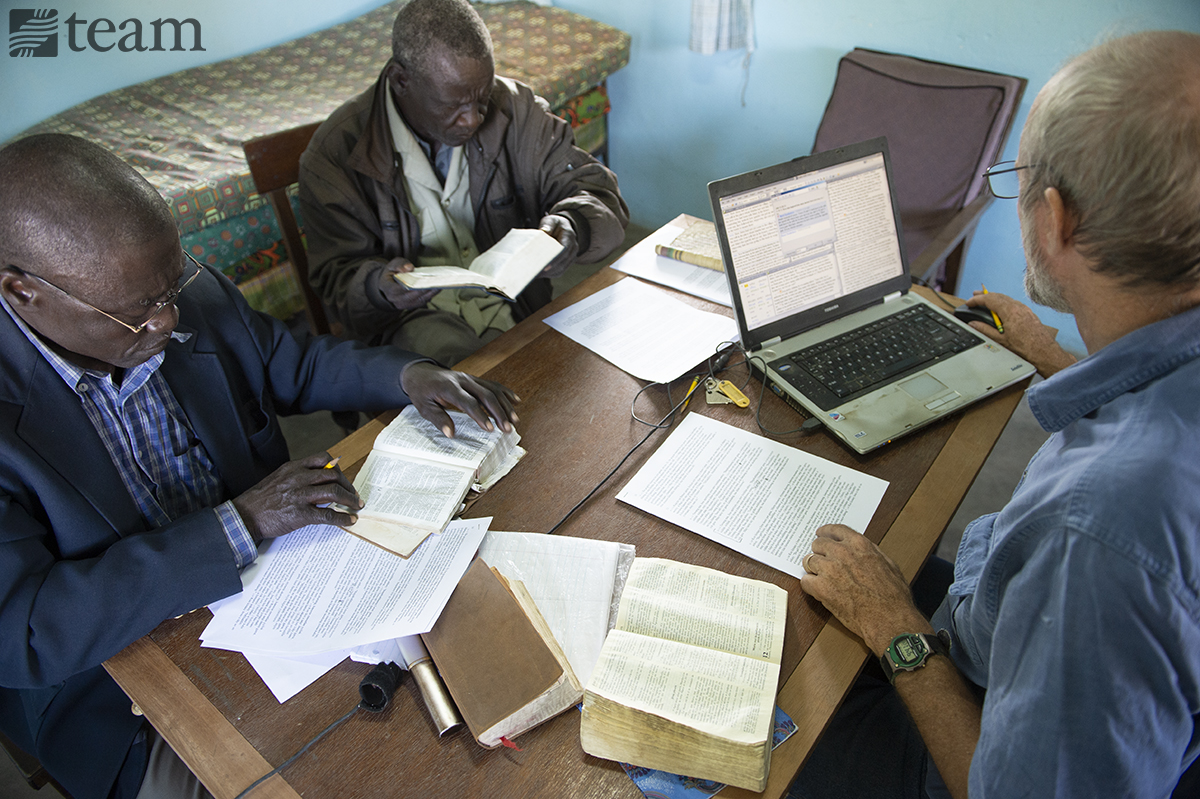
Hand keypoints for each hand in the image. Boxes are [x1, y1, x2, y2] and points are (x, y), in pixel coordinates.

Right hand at [231, 453, 362, 541]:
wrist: (244, 515)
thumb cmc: (260, 499)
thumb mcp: (279, 478)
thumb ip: (297, 476)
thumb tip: (318, 480)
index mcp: (293, 467)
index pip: (323, 458)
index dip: (338, 467)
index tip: (343, 477)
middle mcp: (299, 478)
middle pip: (333, 475)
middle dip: (348, 485)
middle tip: (353, 495)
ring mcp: (300, 495)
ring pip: (334, 492)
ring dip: (349, 499)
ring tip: (355, 506)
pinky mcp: (300, 514)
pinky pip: (328, 515)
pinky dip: (342, 518)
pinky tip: (349, 521)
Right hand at [379, 257, 439, 309]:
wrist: (389, 284)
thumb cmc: (392, 273)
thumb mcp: (392, 265)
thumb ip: (400, 264)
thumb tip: (410, 268)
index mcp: (388, 287)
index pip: (398, 289)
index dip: (410, 286)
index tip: (422, 281)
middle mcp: (395, 299)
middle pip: (412, 295)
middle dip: (425, 288)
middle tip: (438, 281)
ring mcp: (403, 304)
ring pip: (419, 300)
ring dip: (430, 292)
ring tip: (441, 284)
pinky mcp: (411, 306)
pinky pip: (422, 301)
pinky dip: (430, 295)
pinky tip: (438, 287)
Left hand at [400, 361, 519, 436]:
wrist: (420, 373)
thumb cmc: (421, 392)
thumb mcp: (424, 408)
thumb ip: (438, 419)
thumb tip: (451, 434)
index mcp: (449, 387)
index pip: (469, 402)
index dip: (480, 416)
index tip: (490, 429)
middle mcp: (462, 380)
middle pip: (486, 395)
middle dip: (499, 413)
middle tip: (507, 428)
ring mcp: (470, 378)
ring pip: (492, 389)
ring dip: (505, 405)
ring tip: (515, 420)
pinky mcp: (474, 379)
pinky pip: (492, 384)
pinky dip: (505, 393)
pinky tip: (515, 401)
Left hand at [537, 213, 578, 277]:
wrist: (563, 228)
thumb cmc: (555, 224)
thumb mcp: (551, 220)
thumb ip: (548, 225)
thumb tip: (544, 231)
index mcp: (569, 236)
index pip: (564, 250)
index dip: (555, 259)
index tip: (545, 266)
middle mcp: (573, 248)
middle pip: (562, 262)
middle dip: (549, 269)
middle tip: (535, 272)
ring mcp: (571, 256)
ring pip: (561, 269)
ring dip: (548, 273)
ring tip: (535, 274)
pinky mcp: (567, 263)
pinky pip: (559, 271)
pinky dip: (549, 274)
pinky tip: (539, 274)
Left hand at [800, 524, 930, 654]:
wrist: (889, 619)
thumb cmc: (893, 596)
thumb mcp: (888, 564)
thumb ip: (870, 552)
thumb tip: (861, 549)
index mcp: (859, 544)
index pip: (835, 530)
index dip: (826, 532)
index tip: (821, 534)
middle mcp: (841, 553)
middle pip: (818, 544)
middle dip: (820, 552)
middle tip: (822, 561)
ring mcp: (829, 569)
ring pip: (809, 561)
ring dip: (814, 569)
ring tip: (821, 578)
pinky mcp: (821, 588)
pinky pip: (805, 581)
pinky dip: (810, 586)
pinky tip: (818, 590)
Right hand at [966, 291, 1076, 377]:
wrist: (1044, 352)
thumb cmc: (1025, 348)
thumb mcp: (1000, 340)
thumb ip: (984, 330)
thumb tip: (973, 324)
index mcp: (1009, 311)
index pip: (989, 299)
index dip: (977, 300)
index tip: (969, 302)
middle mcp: (1018, 307)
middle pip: (997, 296)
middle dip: (984, 295)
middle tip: (974, 296)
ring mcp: (1024, 309)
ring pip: (1006, 298)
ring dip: (994, 298)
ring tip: (985, 301)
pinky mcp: (1029, 313)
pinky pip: (1013, 303)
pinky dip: (1003, 302)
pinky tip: (1000, 308)